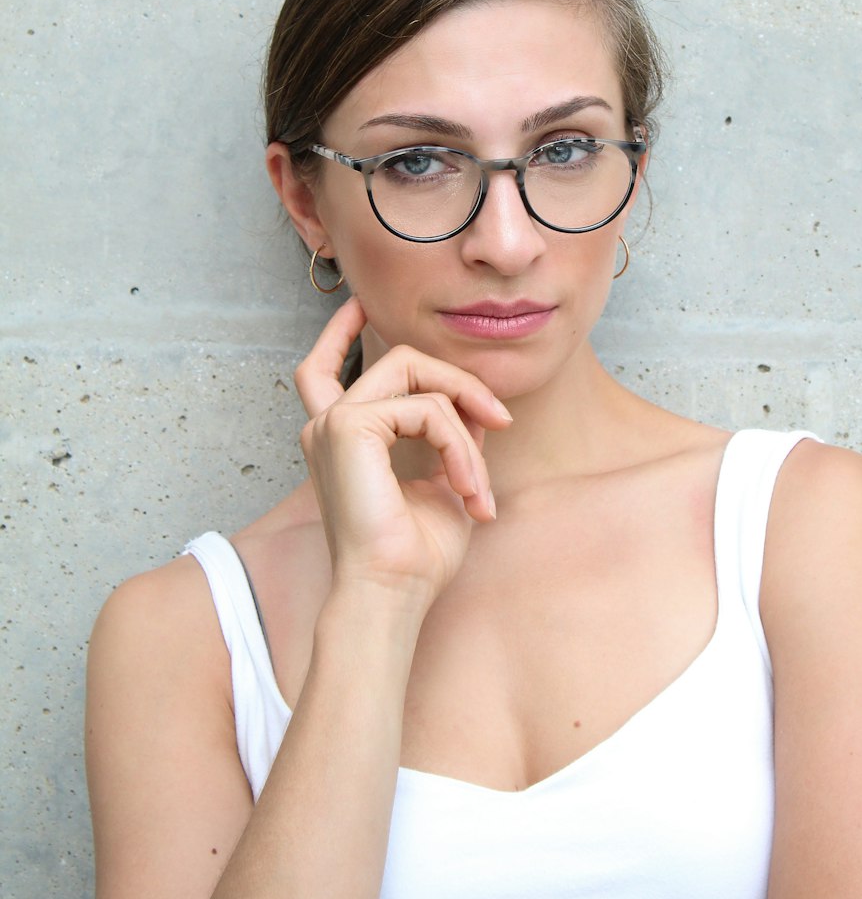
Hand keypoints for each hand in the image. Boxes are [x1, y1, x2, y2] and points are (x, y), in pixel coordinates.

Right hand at [295, 297, 511, 606]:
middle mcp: (328, 426)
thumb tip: (477, 407)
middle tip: (501, 419)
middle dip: (456, 380)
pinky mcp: (349, 427)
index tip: (360, 304)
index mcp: (340, 440)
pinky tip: (466, 487)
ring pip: (416, 375)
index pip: (322, 369)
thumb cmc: (415, 557)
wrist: (392, 594)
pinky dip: (459, 445)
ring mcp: (334, 423)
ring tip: (479, 481)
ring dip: (465, 420)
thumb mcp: (444, 484)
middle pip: (397, 361)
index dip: (339, 331)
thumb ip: (453, 438)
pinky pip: (426, 408)